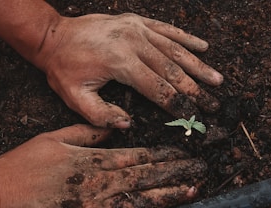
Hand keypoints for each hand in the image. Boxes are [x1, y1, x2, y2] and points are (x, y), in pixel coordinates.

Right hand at [0, 124, 206, 207]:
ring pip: (139, 201)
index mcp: (91, 160)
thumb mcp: (51, 140)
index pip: (136, 156)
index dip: (163, 155)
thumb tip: (112, 129)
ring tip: (191, 192)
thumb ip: (85, 133)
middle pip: (145, 177)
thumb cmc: (19, 169)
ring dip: (167, 197)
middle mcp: (98, 184)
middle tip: (200, 170)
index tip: (182, 153)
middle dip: (175, 173)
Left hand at [42, 13, 223, 127]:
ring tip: (216, 80)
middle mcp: (133, 42)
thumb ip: (101, 115)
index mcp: (120, 63)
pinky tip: (203, 46)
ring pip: (175, 49)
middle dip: (195, 90)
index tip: (194, 117)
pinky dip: (186, 39)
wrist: (54, 37)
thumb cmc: (63, 68)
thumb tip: (128, 124)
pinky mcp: (136, 21)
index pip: (158, 88)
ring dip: (198, 66)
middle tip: (213, 104)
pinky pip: (167, 29)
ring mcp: (136, 28)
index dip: (178, 105)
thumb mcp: (75, 98)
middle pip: (173, 70)